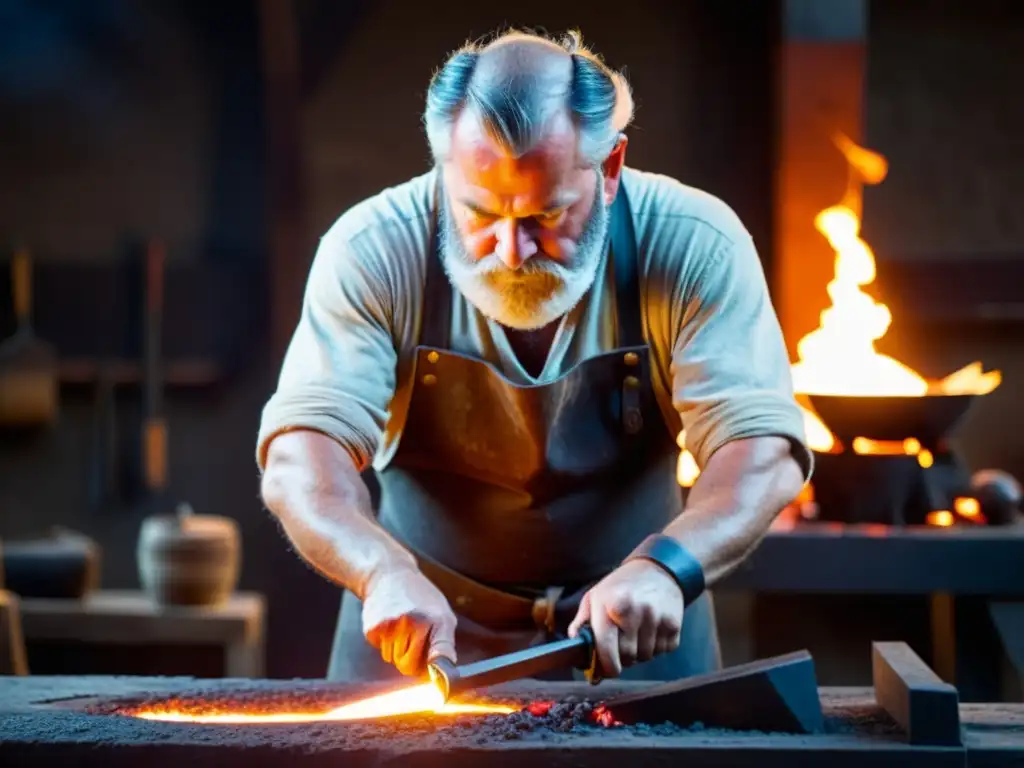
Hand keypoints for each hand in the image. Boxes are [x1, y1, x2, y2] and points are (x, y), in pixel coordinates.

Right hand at [361, 565, 457, 675]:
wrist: (389, 573)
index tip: (439, 687)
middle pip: (409, 667)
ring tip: (400, 624)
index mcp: (439, 620)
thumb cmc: (419, 597)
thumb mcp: (440, 612)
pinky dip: (383, 641)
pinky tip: (388, 622)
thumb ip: (443, 642)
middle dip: (409, 662)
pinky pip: (380, 650)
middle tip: (411, 642)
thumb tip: (443, 673)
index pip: (440, 655)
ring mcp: (394, 625)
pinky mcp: (375, 627)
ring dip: (396, 649)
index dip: (439, 674)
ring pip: (393, 660)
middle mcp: (417, 623)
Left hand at [568, 559, 682, 676]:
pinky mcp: (674, 625)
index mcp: (612, 606)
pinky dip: (656, 647)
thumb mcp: (595, 596)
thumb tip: (574, 643)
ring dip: (640, 652)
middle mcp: (636, 612)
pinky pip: (663, 651)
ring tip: (636, 633)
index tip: (606, 671)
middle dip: (623, 657)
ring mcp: (657, 619)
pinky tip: (651, 630)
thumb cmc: (621, 586)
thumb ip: (582, 621)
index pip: (607, 648)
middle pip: (627, 657)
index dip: (606, 666)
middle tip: (621, 644)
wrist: (657, 570)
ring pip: (646, 656)